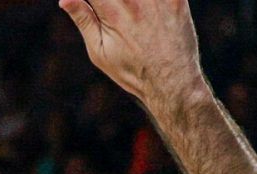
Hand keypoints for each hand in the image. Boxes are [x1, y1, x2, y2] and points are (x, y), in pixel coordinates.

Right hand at [59, 0, 204, 105]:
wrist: (173, 83)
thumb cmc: (132, 72)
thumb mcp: (100, 52)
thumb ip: (83, 20)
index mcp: (112, 11)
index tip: (97, 5)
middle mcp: (135, 0)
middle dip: (111, 3)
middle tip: (112, 12)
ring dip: (131, 3)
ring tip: (131, 18)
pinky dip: (154, 3)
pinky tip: (148, 13)